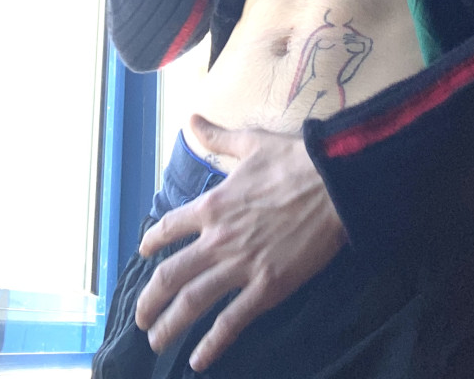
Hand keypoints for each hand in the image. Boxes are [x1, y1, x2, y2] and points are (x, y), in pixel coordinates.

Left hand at [135, 115, 346, 371]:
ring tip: (156, 340)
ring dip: (169, 324)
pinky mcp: (268, 286)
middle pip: (170, 274)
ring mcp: (241, 265)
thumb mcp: (249, 143)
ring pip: (193, 302)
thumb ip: (217, 138)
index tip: (143, 253)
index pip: (168, 228)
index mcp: (212, 205)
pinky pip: (232, 321)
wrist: (333, 184)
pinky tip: (198, 360)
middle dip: (150, 300)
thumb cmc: (293, 161)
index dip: (151, 243)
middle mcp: (218, 239)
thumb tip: (192, 119)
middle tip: (141, 317)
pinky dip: (212, 343)